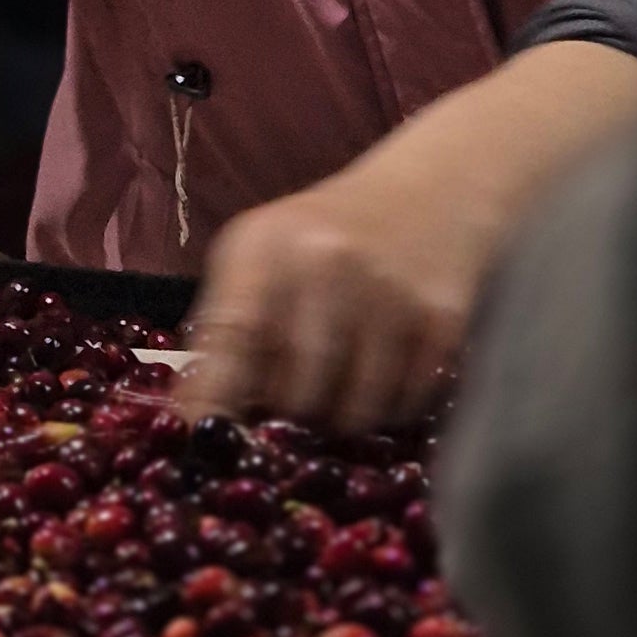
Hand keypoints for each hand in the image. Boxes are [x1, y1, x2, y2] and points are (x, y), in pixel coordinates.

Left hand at [180, 44, 636, 433]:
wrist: (436, 191)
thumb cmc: (329, 236)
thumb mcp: (264, 255)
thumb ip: (230, 325)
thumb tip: (194, 419)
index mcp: (266, 245)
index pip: (231, 338)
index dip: (215, 401)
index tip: (203, 444)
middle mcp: (326, 265)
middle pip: (294, 394)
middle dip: (290, 414)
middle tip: (297, 403)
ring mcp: (389, 294)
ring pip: (353, 411)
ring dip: (344, 416)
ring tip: (345, 381)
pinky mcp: (442, 322)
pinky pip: (404, 405)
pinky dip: (392, 405)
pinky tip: (388, 367)